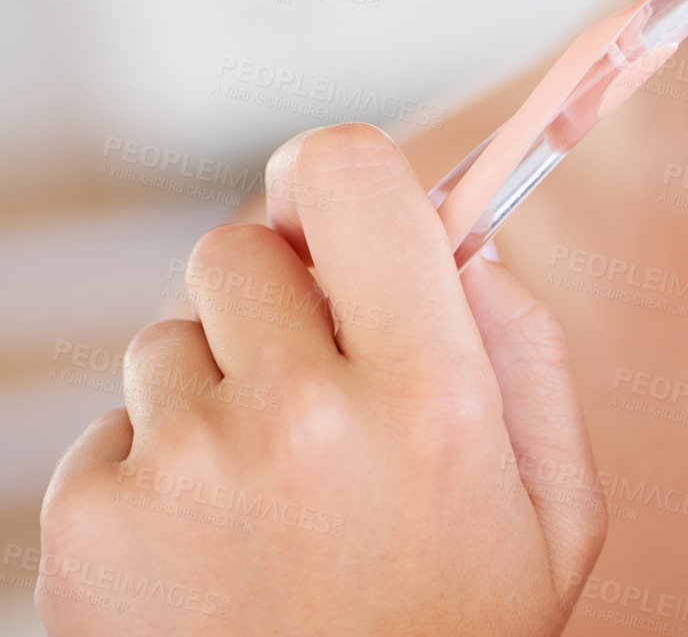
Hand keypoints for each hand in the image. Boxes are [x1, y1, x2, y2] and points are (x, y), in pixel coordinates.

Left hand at [37, 123, 605, 634]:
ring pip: (169, 340)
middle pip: (238, 246)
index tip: (337, 221)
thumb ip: (529, 349)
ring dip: (211, 391)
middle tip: (314, 389)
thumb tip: (464, 242)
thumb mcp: (556, 514)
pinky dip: (150, 477)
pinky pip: (112, 435)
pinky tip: (205, 560)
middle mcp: (295, 416)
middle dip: (277, 300)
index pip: (342, 171)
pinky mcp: (88, 536)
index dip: (333, 180)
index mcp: (427, 395)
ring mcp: (179, 474)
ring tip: (264, 503)